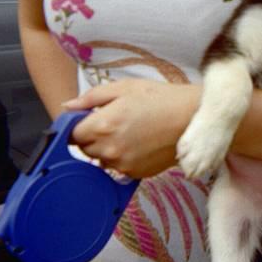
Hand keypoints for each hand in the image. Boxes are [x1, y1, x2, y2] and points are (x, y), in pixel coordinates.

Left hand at [63, 79, 200, 177]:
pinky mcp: (136, 174)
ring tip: (130, 131)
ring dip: (107, 148)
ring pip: (101, 160)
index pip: (71, 135)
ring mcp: (123, 164)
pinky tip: (140, 143)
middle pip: (84, 149)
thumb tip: (68, 107)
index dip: (78, 125)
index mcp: (103, 125)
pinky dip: (123, 157)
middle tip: (114, 121)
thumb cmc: (162, 99)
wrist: (193, 118)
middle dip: (93, 136)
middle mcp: (109, 149)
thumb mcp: (126, 88)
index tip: (88, 119)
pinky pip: (118, 167)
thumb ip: (92, 98)